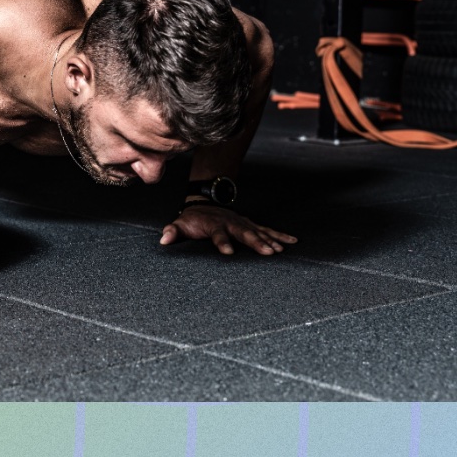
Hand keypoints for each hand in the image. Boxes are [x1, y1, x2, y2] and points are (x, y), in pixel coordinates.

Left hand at [159, 203, 296, 255]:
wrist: (205, 203)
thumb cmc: (192, 220)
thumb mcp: (180, 224)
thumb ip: (173, 232)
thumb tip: (164, 240)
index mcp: (214, 225)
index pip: (218, 234)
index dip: (222, 242)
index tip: (228, 252)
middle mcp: (231, 223)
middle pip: (244, 232)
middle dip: (256, 242)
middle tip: (268, 252)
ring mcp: (243, 223)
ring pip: (258, 231)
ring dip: (270, 240)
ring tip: (281, 250)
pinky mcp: (251, 224)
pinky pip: (267, 230)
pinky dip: (280, 235)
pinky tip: (292, 241)